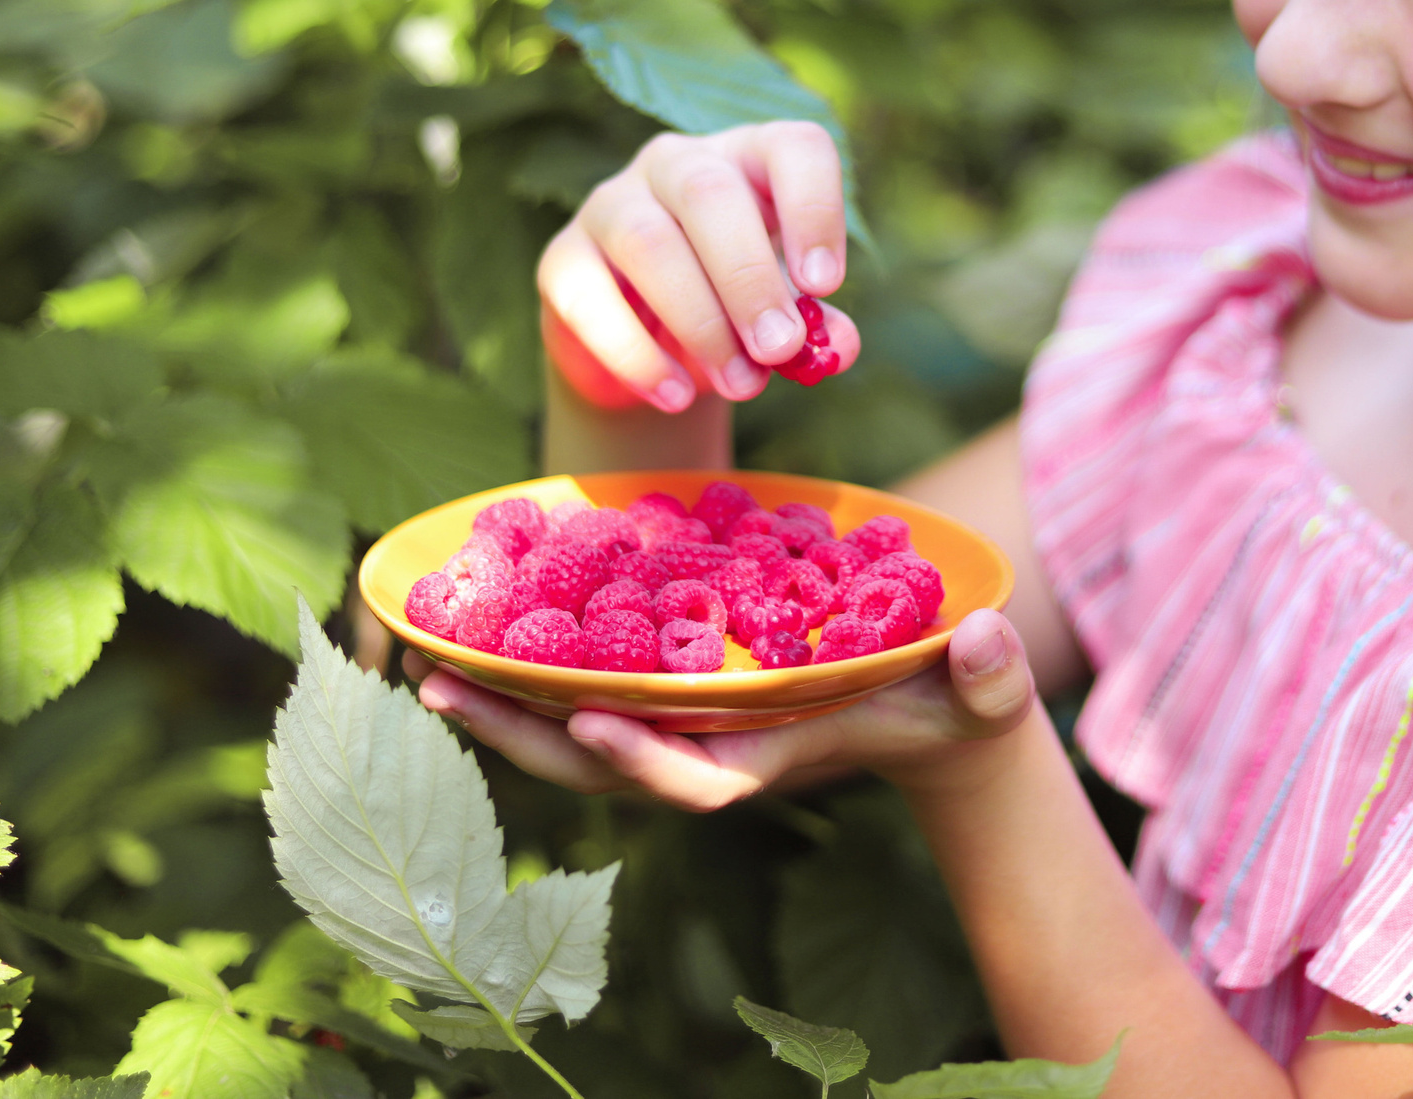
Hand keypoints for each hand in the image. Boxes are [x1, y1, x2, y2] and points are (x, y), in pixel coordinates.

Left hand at [406, 609, 1036, 809]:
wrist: (929, 715)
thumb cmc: (955, 702)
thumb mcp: (979, 690)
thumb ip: (986, 675)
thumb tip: (983, 641)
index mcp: (776, 754)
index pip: (699, 779)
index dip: (641, 758)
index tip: (584, 720)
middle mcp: (716, 749)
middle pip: (604, 763)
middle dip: (523, 736)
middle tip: (439, 691)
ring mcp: (689, 726)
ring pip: (580, 732)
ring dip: (506, 708)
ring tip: (425, 668)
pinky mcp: (677, 696)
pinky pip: (591, 692)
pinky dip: (533, 672)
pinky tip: (477, 631)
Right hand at [538, 122, 855, 413]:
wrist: (647, 352)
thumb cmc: (732, 311)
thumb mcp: (783, 316)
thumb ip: (817, 327)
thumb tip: (838, 346)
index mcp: (749, 160)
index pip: (792, 147)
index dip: (814, 209)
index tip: (825, 285)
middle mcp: (678, 164)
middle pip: (709, 193)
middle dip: (749, 278)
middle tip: (779, 348)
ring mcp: (611, 203)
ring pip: (647, 241)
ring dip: (699, 320)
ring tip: (741, 382)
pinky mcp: (561, 258)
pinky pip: (588, 297)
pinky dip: (635, 354)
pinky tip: (676, 394)